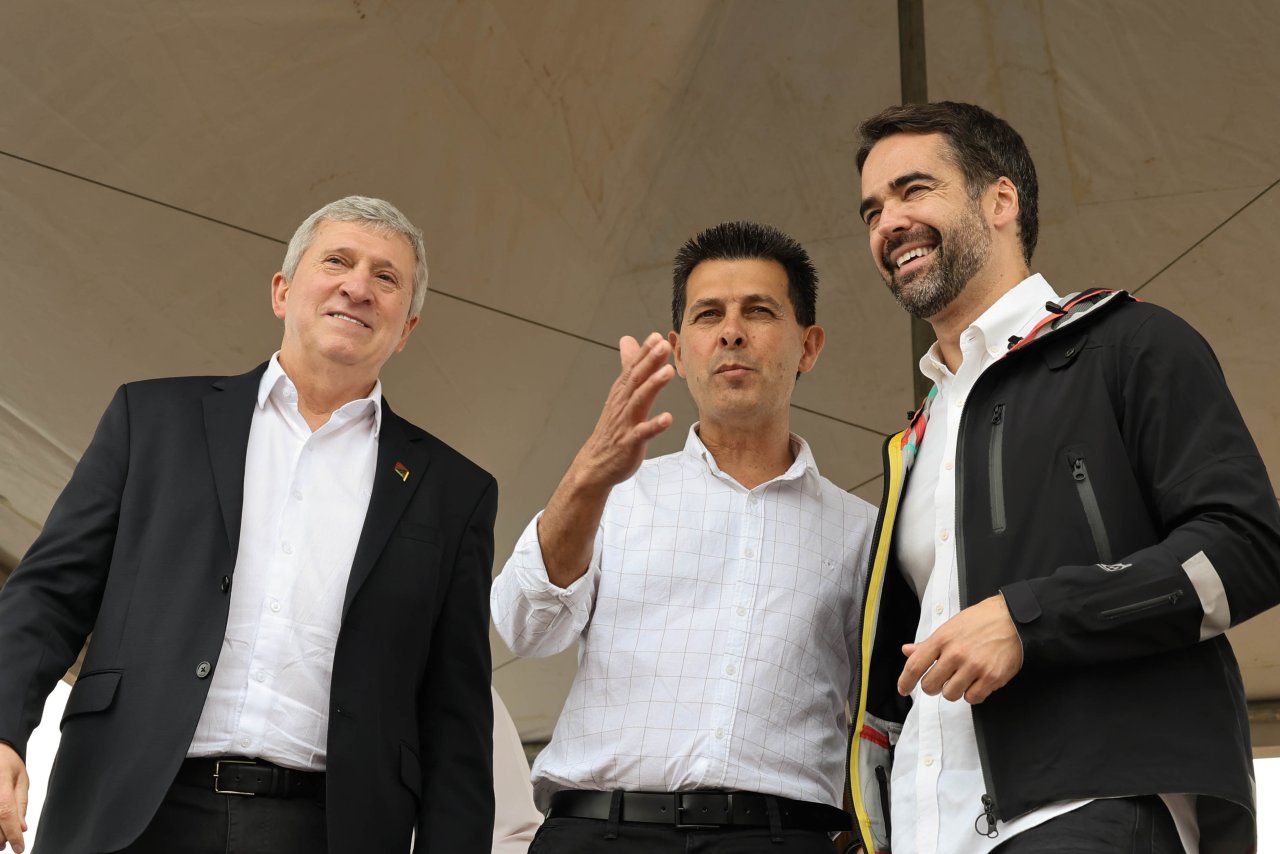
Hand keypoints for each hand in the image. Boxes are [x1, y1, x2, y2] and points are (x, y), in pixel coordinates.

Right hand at [0, 742, 28, 853]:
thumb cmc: (7, 763)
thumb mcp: (21, 779)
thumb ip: (20, 804)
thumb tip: (22, 828)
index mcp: (1, 781)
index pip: (5, 812)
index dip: (12, 834)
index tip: (19, 848)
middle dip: (1, 838)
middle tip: (8, 844)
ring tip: (0, 841)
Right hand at [567, 332, 674, 494]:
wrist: (596, 464)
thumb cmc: (612, 429)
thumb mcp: (619, 394)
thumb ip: (628, 367)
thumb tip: (628, 340)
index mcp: (621, 393)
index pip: (633, 368)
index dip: (644, 352)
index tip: (657, 336)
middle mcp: (622, 404)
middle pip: (636, 379)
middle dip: (649, 361)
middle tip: (663, 345)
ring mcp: (626, 423)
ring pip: (639, 401)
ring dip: (653, 385)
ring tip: (668, 372)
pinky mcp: (630, 442)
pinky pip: (643, 433)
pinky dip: (654, 425)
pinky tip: (668, 419)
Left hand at [897, 594, 1023, 703]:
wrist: (1012, 619)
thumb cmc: (980, 621)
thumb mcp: (950, 627)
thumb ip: (928, 643)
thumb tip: (907, 651)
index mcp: (942, 639)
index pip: (914, 666)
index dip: (905, 681)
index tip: (903, 689)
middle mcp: (955, 654)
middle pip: (930, 685)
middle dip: (932, 686)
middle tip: (941, 679)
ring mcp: (973, 667)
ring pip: (950, 694)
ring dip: (953, 690)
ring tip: (961, 678)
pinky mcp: (991, 678)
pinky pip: (972, 698)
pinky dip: (972, 694)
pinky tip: (976, 682)